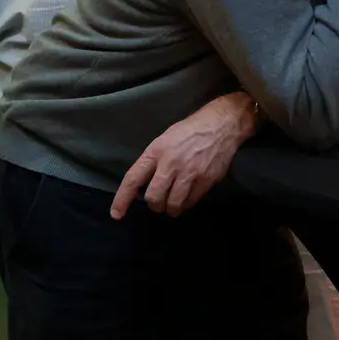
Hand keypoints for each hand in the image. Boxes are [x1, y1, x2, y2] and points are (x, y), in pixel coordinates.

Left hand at [111, 92, 257, 219]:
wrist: (222, 125)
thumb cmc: (190, 130)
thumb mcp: (165, 140)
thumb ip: (155, 161)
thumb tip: (147, 183)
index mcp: (156, 151)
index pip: (133, 179)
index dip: (122, 199)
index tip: (117, 214)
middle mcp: (171, 164)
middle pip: (154, 197)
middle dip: (155, 205)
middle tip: (159, 203)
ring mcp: (190, 174)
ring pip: (173, 204)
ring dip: (171, 208)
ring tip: (173, 204)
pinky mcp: (206, 180)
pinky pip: (191, 202)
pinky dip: (187, 204)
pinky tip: (188, 197)